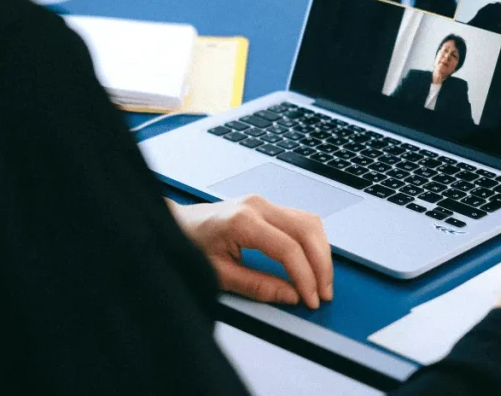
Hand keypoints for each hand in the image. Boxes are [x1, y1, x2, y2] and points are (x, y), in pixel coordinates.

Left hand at [168, 195, 332, 308]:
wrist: (176, 224)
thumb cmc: (191, 244)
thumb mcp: (220, 273)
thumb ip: (257, 286)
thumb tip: (290, 296)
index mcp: (243, 221)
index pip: (288, 248)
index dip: (305, 277)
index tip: (311, 298)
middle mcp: (257, 206)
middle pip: (306, 231)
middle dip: (321, 265)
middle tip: (323, 293)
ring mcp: (263, 202)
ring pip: (309, 222)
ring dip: (321, 252)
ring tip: (322, 281)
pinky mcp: (266, 206)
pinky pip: (300, 220)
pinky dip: (312, 242)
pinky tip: (313, 261)